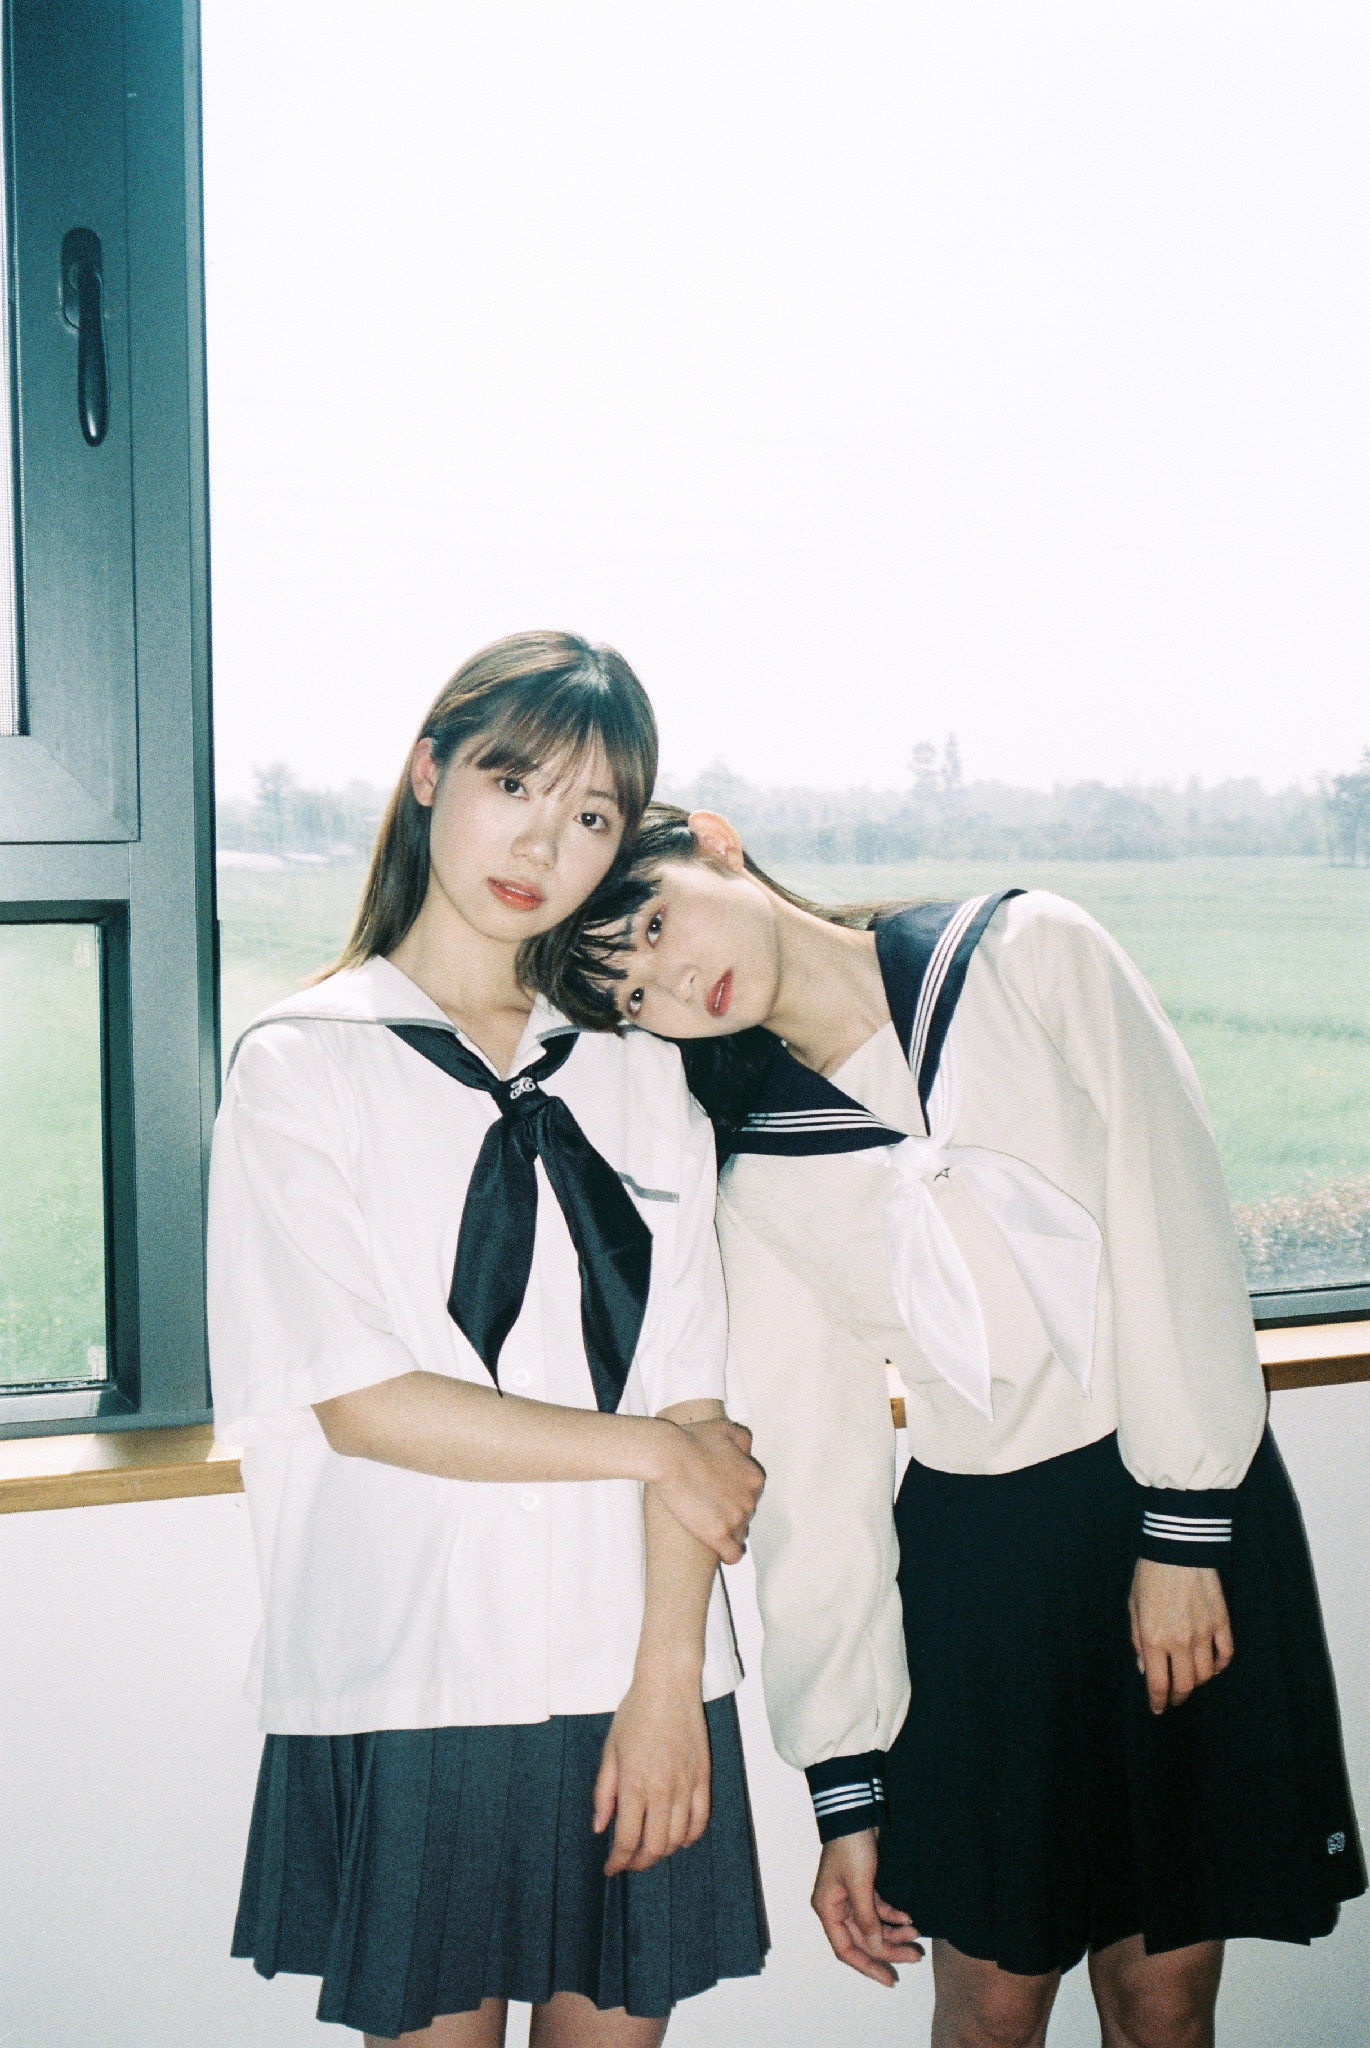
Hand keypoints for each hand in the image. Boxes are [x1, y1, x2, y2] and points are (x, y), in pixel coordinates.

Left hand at [593, 1676, 711, 1875]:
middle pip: (654, 1847)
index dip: (618, 1862)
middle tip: (629, 1861)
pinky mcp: (703, 1777)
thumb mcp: (610, 1751)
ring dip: (663, 1851)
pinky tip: (678, 1837)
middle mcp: (662, 1790)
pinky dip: (690, 1837)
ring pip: (678, 1839)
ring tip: (650, 1848)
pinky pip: (700, 1820)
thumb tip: (599, 1828)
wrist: (669, 1685)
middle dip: (639, 1862)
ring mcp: (686, 1785)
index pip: (627, 1840)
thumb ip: (603, 1793)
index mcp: (634, 1784)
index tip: (611, 1868)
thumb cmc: (635, 1713)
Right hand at [652, 1417, 764, 1563]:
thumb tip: (747, 1452)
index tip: (720, 1494)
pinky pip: (733, 1555)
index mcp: (755, 1477)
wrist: (668, 1455)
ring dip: (727, 1531)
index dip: (734, 1494)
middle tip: (709, 1506)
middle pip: (746, 1514)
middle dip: (731, 1512)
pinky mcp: (718, 1535)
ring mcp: (736, 1518)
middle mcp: (751, 1499)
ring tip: (708, 1524)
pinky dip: (727, 1554)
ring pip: (739, 1534)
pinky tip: (718, 1549)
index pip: (752, 1494)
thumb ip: (743, 1440)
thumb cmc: (691, 1440)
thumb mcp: (725, 1429)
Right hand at [811, 1829, 923, 1985]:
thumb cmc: (851, 1847)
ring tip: (916, 1933)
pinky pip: (878, 1909)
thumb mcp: (860, 1885)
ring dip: (894, 1932)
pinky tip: (909, 1918)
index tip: (888, 1979)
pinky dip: (893, 1915)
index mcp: (828, 1909)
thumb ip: (867, 1920)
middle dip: (889, 1948)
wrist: (856, 1814)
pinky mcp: (863, 1885)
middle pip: (863, 1939)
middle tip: (914, 1956)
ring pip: (873, 1926)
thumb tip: (875, 1948)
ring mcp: (850, 1897)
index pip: (846, 1949)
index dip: (867, 1966)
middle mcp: (837, 1907)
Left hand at [1129, 1558, 1233, 1713]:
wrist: (1178, 1547)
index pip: (1158, 1683)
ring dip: (1197, 1683)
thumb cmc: (1149, 1575)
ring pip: (1206, 1674)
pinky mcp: (1222, 1622)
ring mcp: (1204, 1632)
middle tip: (1173, 1699)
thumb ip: (1137, 1641)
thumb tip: (1144, 1669)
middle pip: (1185, 1685)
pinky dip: (1220, 1666)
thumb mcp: (1133, 1606)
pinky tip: (1212, 1666)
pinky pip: (1226, 1654)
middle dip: (1178, 1697)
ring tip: (1190, 1681)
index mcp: (1154, 1638)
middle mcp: (1181, 1640)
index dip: (1157, 1701)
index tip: (1157, 1708)